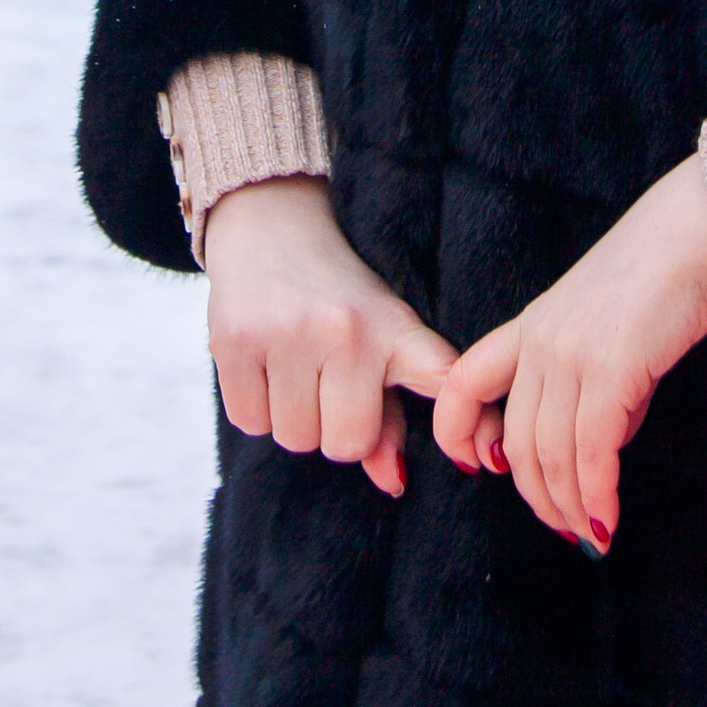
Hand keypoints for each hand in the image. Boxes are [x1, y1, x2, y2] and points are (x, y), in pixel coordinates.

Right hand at [202, 175, 456, 497]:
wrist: (270, 222)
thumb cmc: (336, 294)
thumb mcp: (379, 334)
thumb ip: (390, 414)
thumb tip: (392, 484)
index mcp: (390, 326)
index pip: (436, 377)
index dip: (461, 420)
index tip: (475, 455)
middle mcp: (341, 330)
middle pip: (346, 444)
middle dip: (338, 430)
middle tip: (331, 387)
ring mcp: (284, 334)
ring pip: (295, 438)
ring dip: (296, 420)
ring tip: (298, 373)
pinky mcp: (231, 341)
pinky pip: (252, 422)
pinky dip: (258, 409)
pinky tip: (265, 368)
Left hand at [431, 156, 706, 551]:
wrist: (697, 227)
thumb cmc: (662, 272)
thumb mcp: (605, 325)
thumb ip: (594, 381)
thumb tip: (602, 445)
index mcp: (531, 325)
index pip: (462, 382)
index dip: (456, 432)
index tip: (479, 469)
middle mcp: (540, 341)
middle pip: (514, 440)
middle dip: (536, 495)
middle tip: (564, 527)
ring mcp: (572, 354)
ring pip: (550, 454)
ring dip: (568, 507)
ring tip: (589, 534)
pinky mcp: (613, 369)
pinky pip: (592, 451)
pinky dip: (596, 496)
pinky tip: (606, 521)